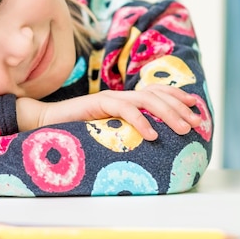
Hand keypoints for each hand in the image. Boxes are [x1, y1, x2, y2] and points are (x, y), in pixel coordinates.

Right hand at [17, 85, 199, 140]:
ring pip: (145, 99)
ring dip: (167, 113)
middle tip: (196, 122)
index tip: (196, 107)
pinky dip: (140, 121)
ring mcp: (108, 98)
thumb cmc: (74, 131)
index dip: (177, 97)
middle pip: (156, 94)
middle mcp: (118, 96)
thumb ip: (124, 132)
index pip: (155, 93)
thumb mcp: (106, 132)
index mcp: (123, 100)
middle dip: (179, 107)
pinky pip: (123, 108)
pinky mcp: (96, 103)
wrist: (43, 123)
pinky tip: (152, 134)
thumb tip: (149, 145)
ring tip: (182, 129)